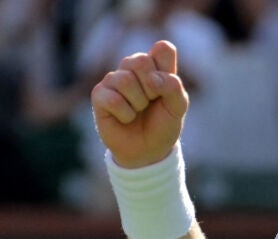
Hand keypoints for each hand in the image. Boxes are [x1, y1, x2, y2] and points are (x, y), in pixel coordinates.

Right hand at [90, 40, 188, 168]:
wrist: (148, 150)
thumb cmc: (163, 124)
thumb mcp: (178, 108)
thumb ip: (174, 88)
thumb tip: (153, 79)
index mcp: (155, 64)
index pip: (163, 49)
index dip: (167, 70)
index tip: (166, 89)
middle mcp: (132, 67)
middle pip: (141, 61)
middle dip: (152, 89)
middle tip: (152, 102)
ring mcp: (114, 79)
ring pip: (125, 80)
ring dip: (138, 103)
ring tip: (138, 111)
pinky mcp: (99, 94)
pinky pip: (113, 99)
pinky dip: (126, 114)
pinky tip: (126, 118)